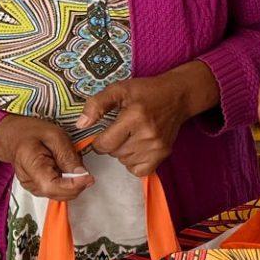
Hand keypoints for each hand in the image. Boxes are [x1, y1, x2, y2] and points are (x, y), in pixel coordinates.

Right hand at [0, 114, 92, 200]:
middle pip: (58, 193)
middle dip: (76, 184)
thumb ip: (68, 156)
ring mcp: (32, 187)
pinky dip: (66, 183)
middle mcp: (29, 181)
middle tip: (83, 168)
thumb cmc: (32, 132)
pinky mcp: (38, 189)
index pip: (52, 186)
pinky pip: (57, 191)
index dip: (73, 185)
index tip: (88, 177)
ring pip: (60, 194)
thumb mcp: (55, 135)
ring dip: (72, 183)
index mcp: (30, 164)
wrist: (15, 136)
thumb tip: (82, 174)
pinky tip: (64, 169)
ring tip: (69, 164)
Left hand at [79, 63, 219, 176]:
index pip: (105, 144)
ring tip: (131, 137)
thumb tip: (81, 125)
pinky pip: (139, 170)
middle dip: (112, 144)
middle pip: (114, 153)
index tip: (106, 131)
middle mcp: (147, 134)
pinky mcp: (164, 154)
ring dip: (123, 153)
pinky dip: (134, 163)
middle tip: (121, 130)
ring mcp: (157, 146)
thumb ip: (97, 104)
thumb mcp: (119, 89)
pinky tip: (137, 149)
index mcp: (134, 117)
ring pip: (125, 162)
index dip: (99, 140)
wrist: (178, 96)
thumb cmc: (146, 91)